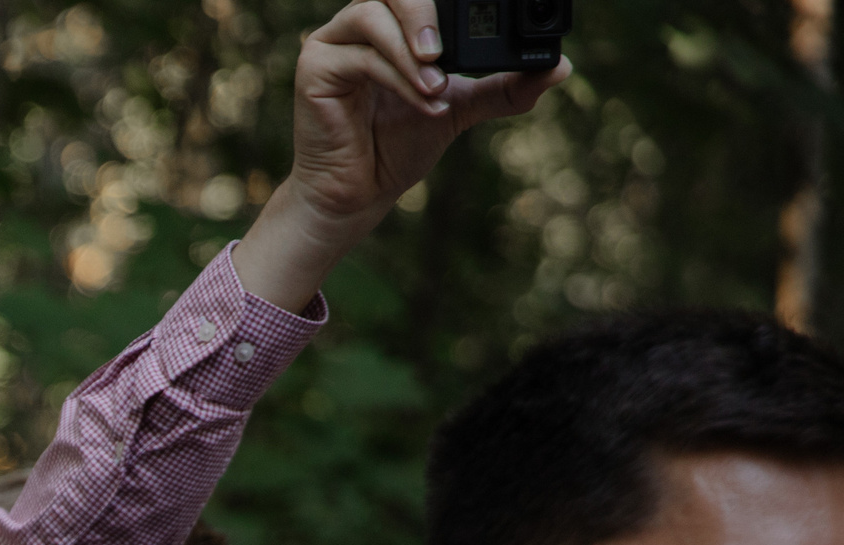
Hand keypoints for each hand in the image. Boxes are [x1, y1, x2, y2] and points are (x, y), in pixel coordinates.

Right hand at [234, 0, 565, 309]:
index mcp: (391, 25)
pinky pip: (360, 58)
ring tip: (435, 87)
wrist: (357, 195)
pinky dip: (397, 77)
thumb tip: (561, 67)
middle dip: (425, 12)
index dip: (451, 3)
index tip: (486, 18)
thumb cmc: (396, 148)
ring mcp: (332, 44)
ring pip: (373, 16)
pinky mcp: (314, 69)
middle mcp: (358, 25)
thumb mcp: (460, 107)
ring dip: (410, 50)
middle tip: (444, 53)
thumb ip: (504, 86)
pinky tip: (422, 103)